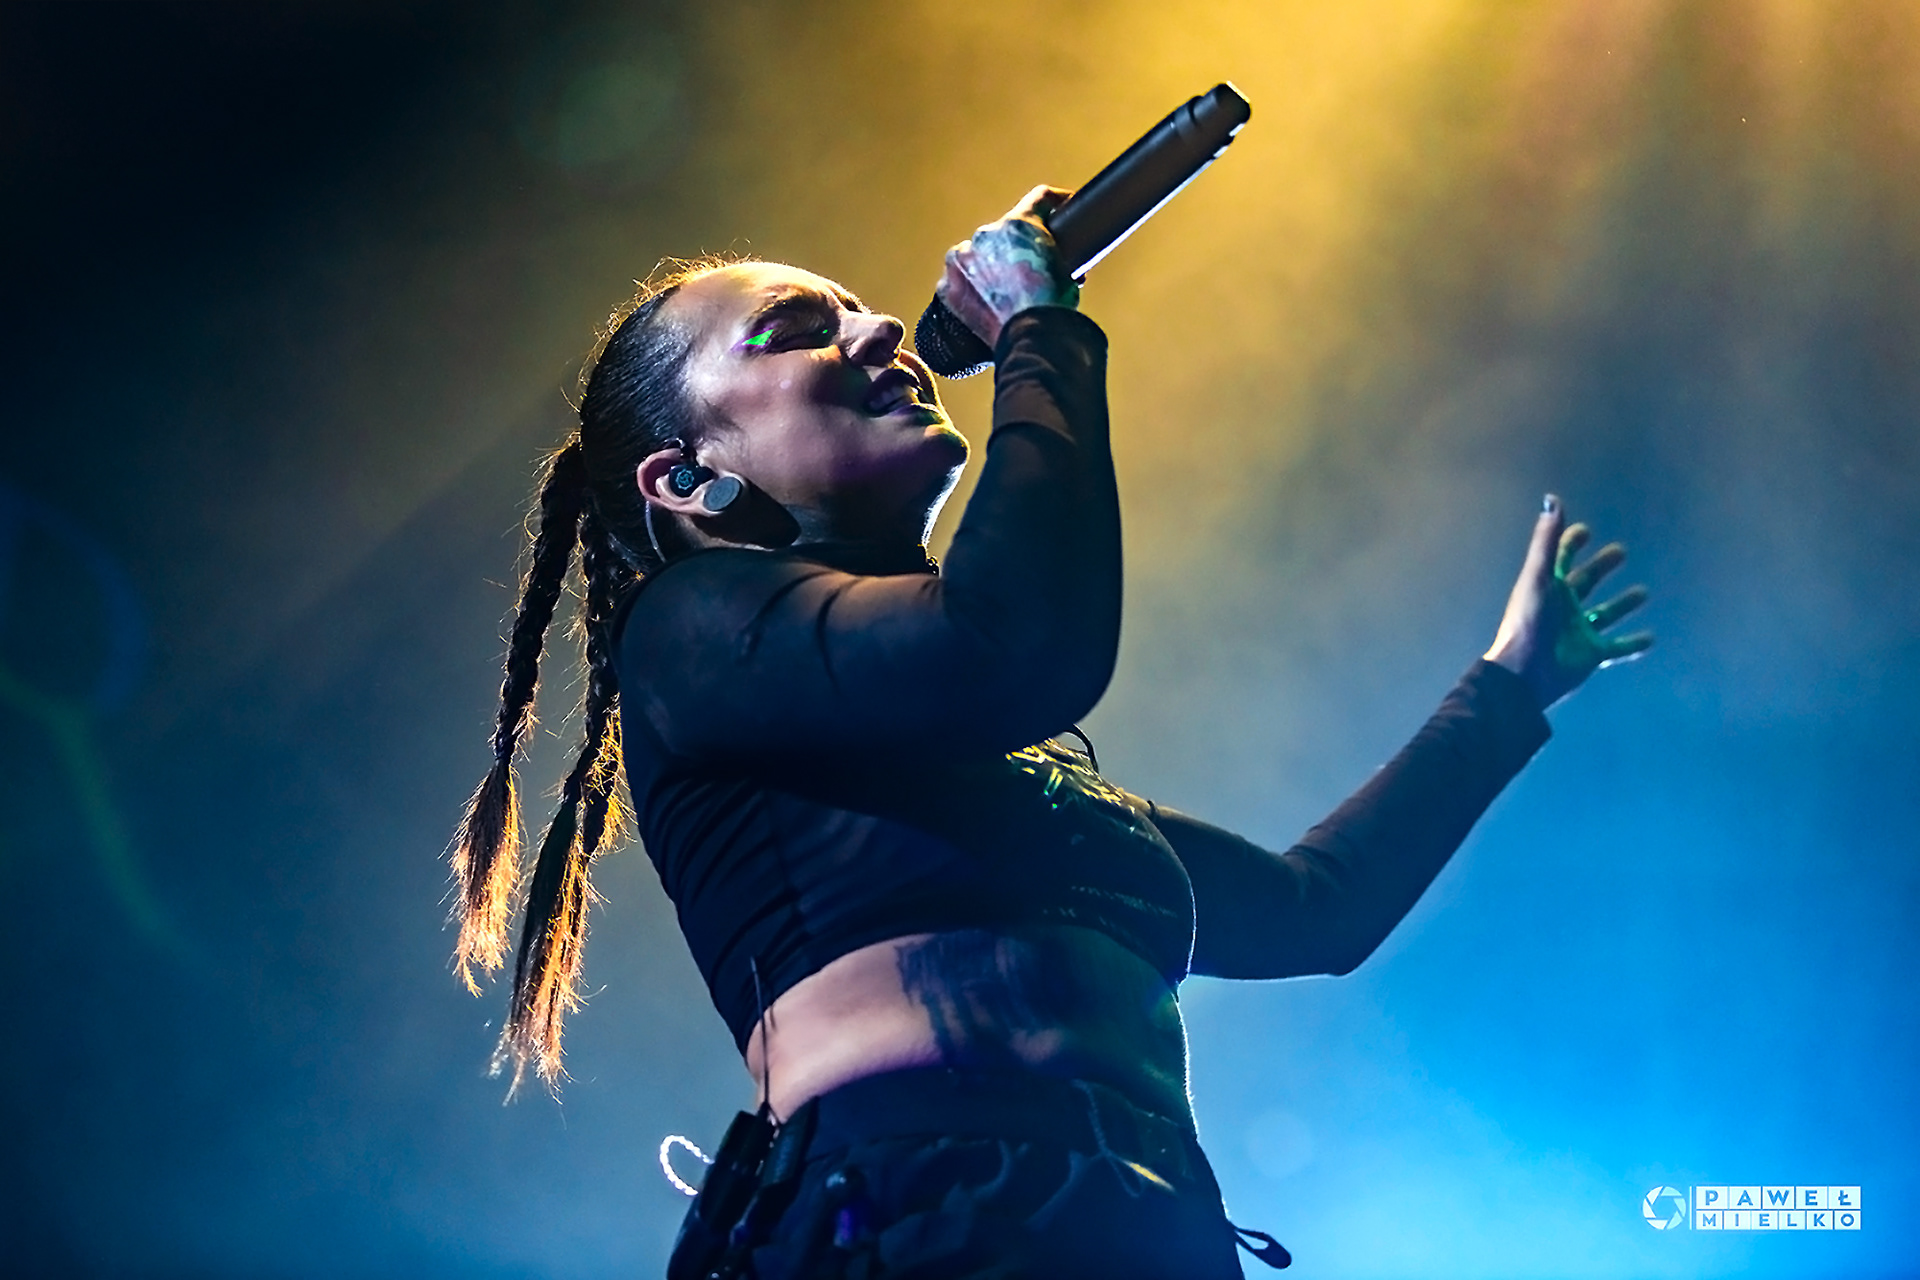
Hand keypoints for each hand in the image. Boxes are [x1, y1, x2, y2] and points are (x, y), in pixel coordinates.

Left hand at [936, 184, 1080, 348]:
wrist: (1031, 337)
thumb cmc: (1053, 307)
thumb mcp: (1068, 271)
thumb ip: (1054, 255)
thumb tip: (1052, 262)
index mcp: (1019, 224)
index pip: (1039, 200)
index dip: (1052, 204)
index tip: (1058, 209)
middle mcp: (986, 235)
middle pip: (1004, 234)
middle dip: (1016, 249)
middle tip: (1028, 271)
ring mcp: (962, 260)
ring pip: (977, 256)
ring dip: (989, 268)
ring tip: (1005, 293)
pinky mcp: (947, 287)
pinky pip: (958, 281)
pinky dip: (970, 289)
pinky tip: (984, 303)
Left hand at [1484, 495, 1652, 710]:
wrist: (1525, 673)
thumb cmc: (1528, 621)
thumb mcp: (1538, 576)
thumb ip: (1546, 540)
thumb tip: (1552, 499)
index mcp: (1549, 586)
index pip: (1561, 558)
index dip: (1570, 542)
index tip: (1585, 531)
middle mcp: (1565, 607)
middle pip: (1586, 581)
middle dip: (1602, 567)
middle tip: (1621, 552)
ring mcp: (1579, 631)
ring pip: (1605, 613)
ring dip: (1623, 604)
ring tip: (1643, 592)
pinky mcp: (1591, 654)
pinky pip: (1616, 648)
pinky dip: (1633, 645)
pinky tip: (1651, 638)